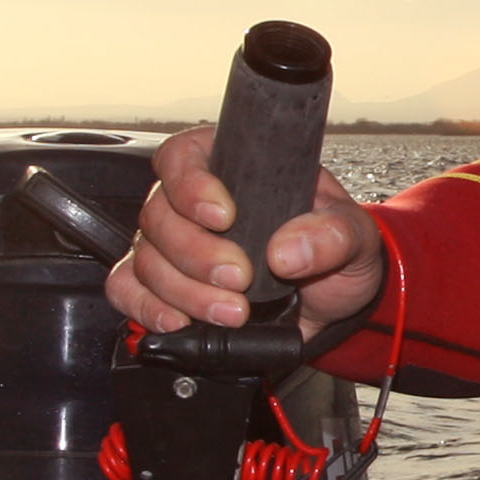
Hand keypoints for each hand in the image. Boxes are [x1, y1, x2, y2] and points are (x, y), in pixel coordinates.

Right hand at [105, 125, 383, 340]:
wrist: (329, 301)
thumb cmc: (334, 252)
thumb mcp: (352, 237)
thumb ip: (332, 235)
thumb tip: (286, 251)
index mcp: (230, 166)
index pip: (182, 157)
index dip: (191, 184)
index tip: (224, 216)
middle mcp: (189, 202)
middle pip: (158, 216)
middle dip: (196, 254)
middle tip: (240, 280)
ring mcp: (170, 245)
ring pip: (146, 259)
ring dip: (185, 292)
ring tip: (233, 313)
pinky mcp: (160, 286)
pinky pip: (127, 290)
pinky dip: (147, 309)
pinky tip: (179, 322)